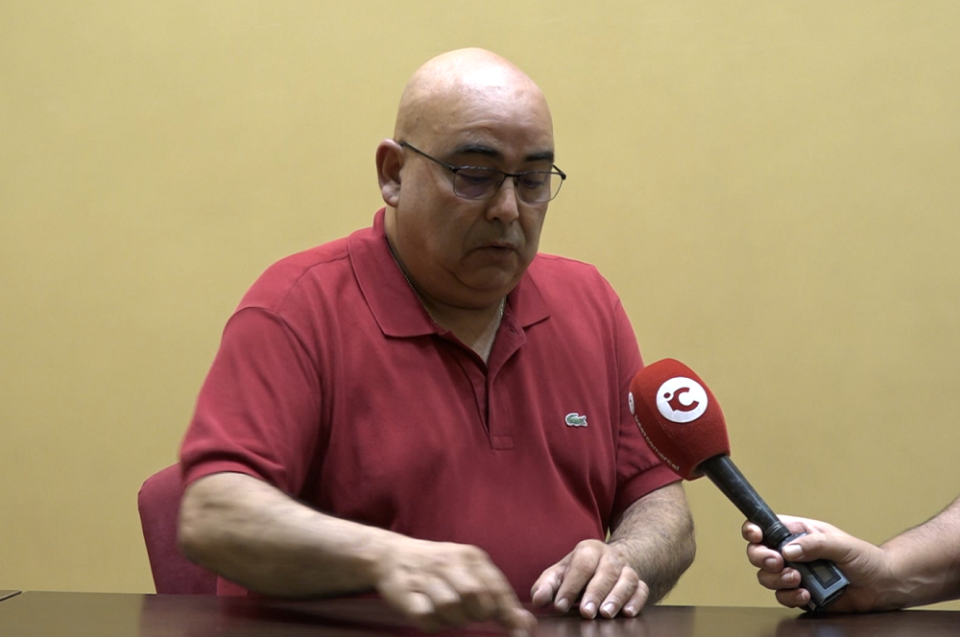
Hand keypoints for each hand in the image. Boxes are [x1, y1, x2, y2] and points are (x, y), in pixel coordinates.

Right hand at [373, 537, 535, 634]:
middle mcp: (449, 562)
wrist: (392, 555)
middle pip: (474, 597)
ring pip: (451, 608)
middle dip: (479, 614)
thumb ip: (497, 595)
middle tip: (471, 614)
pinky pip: (428, 619)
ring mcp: (426, 578)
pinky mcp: (406, 595)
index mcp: (469, 556)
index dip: (508, 612)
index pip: (495, 586)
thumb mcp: (469, 570)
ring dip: (454, 619)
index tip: (521, 631)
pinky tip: (432, 612)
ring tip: (449, 612)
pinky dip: (435, 623)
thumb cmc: (439, 567)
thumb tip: (528, 624)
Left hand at [530, 539, 646, 618]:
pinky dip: (637, 601)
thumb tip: (538, 600)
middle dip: (595, 593)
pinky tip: (628, 613)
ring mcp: (628, 569)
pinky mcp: (640, 583)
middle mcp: (610, 556)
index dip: (570, 585)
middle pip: (606, 571)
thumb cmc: (579, 572)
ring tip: (606, 614)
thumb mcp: (561, 574)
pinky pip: (642, 589)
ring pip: (628, 579)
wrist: (608, 564)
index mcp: (588, 550)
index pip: (581, 564)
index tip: (560, 606)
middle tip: (586, 613)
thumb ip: (546, 586)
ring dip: (617, 597)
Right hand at [742, 515, 890, 612]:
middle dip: (762, 558)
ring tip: (797, 579)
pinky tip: (807, 594)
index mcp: (799, 533)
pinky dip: (791, 596)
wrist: (881, 586)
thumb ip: (814, 544)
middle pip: (758, 553)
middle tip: (777, 562)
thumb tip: (788, 549)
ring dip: (777, 579)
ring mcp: (794, 574)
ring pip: (766, 577)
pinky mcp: (801, 594)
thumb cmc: (865, 558)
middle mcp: (792, 553)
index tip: (756, 535)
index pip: (766, 527)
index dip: (754, 530)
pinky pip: (783, 597)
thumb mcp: (841, 544)